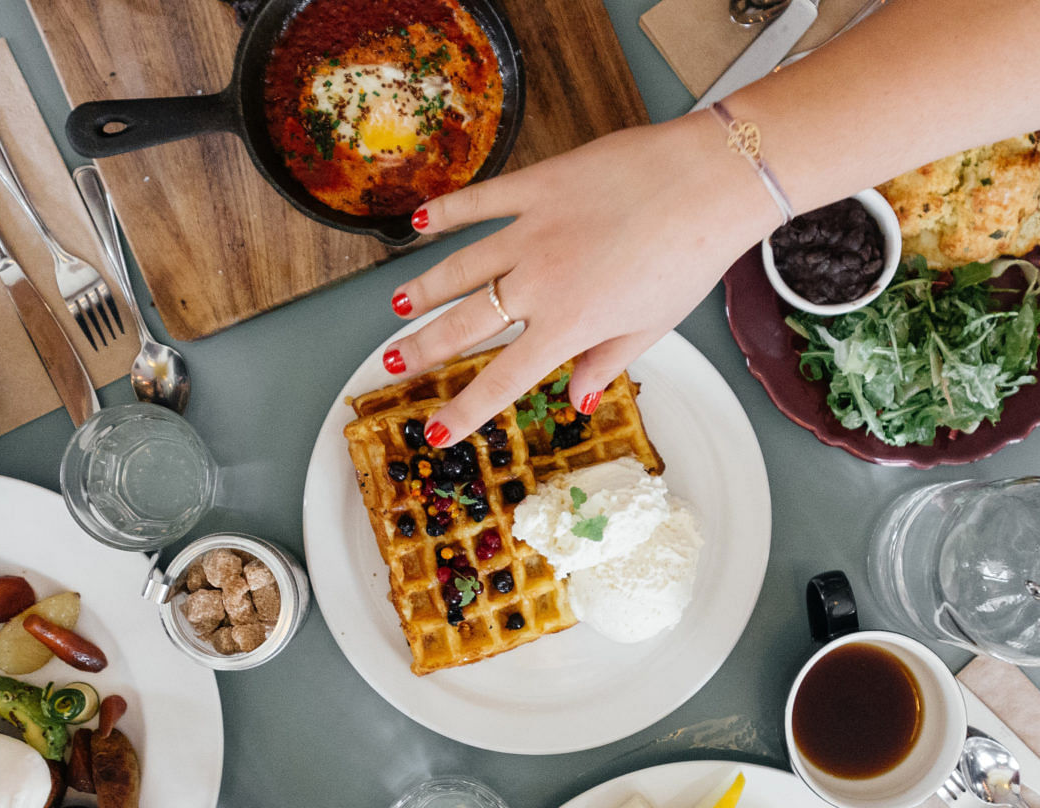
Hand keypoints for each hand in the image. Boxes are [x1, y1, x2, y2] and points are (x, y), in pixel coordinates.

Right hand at [381, 113, 777, 445]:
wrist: (711, 181)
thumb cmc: (691, 256)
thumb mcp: (653, 325)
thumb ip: (607, 362)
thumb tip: (579, 400)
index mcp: (569, 325)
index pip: (501, 379)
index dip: (463, 411)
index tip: (434, 432)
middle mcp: (538, 283)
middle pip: (464, 324)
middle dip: (422, 349)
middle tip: (392, 363)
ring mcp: (532, 231)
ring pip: (459, 267)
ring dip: (423, 289)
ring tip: (397, 306)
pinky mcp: (537, 187)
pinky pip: (480, 202)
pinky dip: (446, 212)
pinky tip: (420, 223)